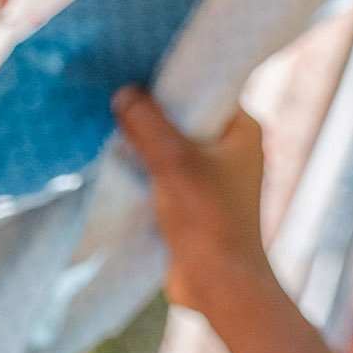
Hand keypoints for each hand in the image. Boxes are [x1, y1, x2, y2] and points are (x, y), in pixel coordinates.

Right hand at [112, 85, 271, 319]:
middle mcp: (235, 149)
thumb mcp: (172, 160)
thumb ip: (146, 122)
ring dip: (145, 141)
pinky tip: (115, 158)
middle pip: (186, 116)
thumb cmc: (206, 218)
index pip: (208, 88)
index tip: (136, 66)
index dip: (173, 77)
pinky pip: (166, 172)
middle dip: (152, 110)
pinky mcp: (197, 202)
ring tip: (108, 121)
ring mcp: (216, 177)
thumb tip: (125, 93)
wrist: (219, 286)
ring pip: (173, 146)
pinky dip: (146, 167)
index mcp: (244, 130)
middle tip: (113, 91)